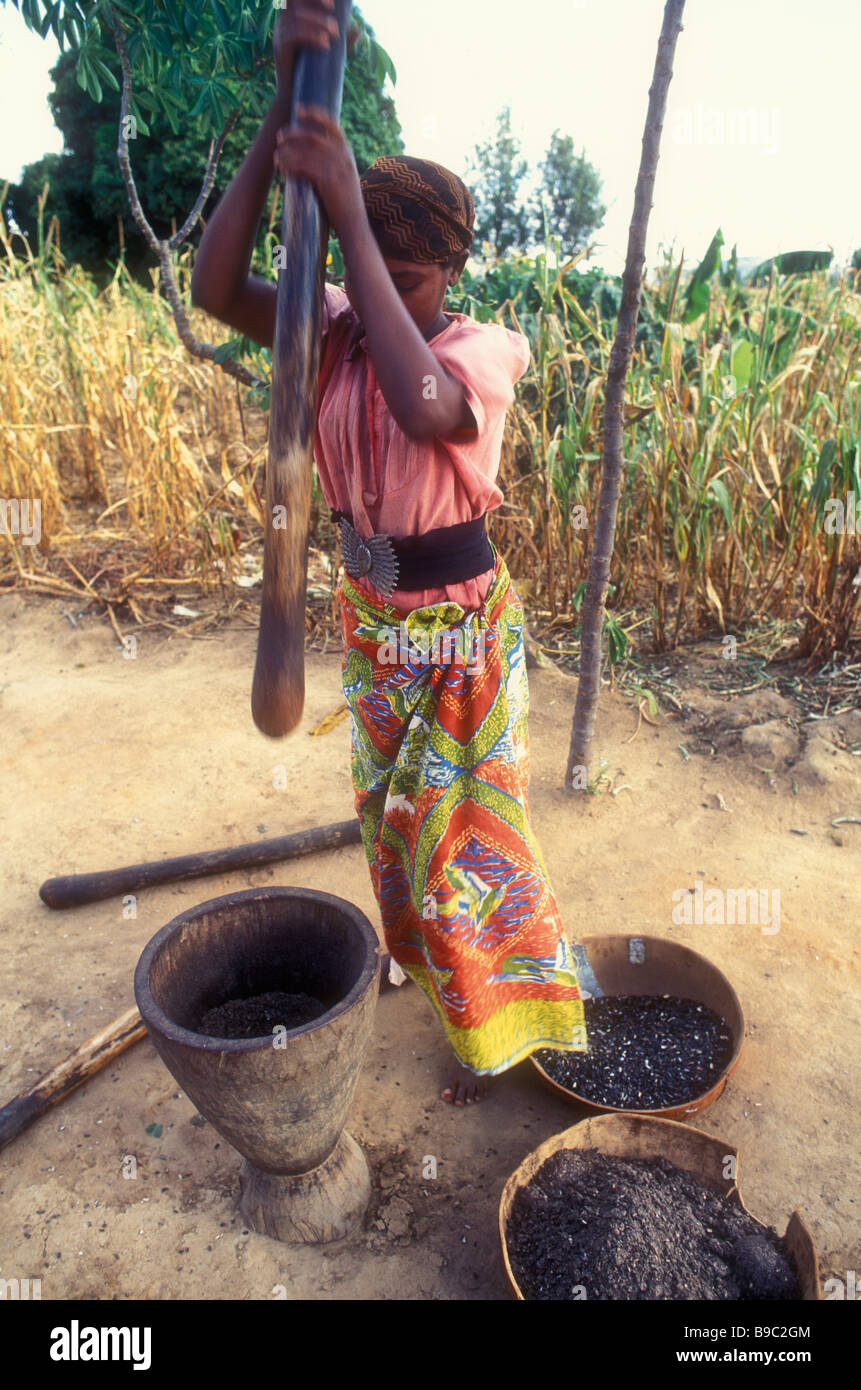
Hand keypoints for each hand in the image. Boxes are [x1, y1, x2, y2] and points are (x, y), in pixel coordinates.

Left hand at [273, 104, 364, 235]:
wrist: (354, 224)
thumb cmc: (344, 204)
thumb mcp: (343, 177)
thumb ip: (332, 163)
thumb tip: (310, 154)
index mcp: (346, 152)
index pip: (331, 124)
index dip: (314, 113)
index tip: (298, 109)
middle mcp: (343, 155)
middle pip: (313, 135)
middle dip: (293, 133)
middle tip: (279, 136)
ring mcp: (336, 166)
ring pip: (305, 151)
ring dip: (287, 153)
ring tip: (277, 159)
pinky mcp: (328, 179)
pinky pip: (303, 166)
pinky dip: (290, 167)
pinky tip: (282, 171)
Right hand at [274, 2, 361, 95]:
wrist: (298, 98)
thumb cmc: (314, 75)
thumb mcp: (330, 56)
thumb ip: (342, 42)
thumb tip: (359, 29)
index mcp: (294, 21)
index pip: (299, 1)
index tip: (332, 4)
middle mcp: (284, 25)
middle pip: (297, 6)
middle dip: (317, 8)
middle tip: (336, 24)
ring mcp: (280, 36)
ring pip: (296, 20)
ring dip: (318, 24)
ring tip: (335, 35)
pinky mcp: (280, 50)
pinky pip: (293, 36)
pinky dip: (310, 37)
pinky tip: (325, 44)